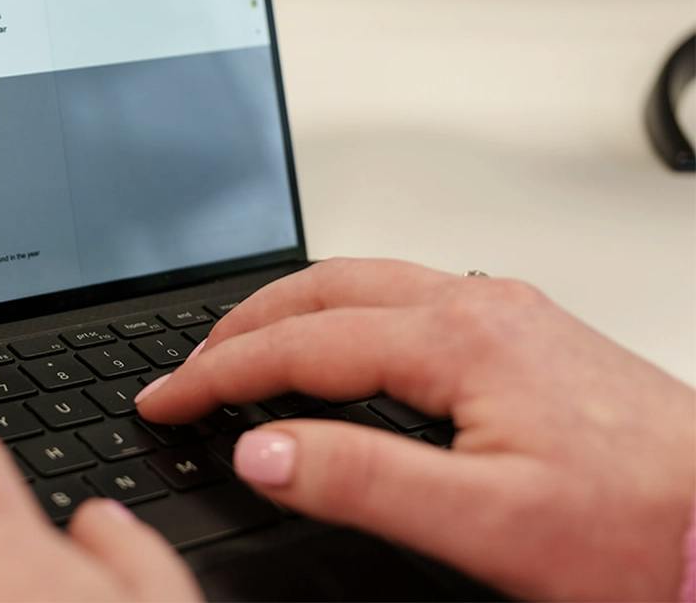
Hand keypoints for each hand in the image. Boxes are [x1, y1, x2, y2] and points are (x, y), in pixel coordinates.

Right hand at [137, 258, 695, 600]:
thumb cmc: (643, 526)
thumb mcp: (489, 525)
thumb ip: (363, 481)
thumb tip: (260, 451)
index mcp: (459, 340)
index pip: (299, 343)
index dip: (217, 374)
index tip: (165, 399)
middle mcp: (479, 307)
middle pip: (321, 288)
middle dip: (239, 325)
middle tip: (187, 371)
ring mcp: (505, 312)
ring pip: (363, 282)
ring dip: (289, 312)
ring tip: (242, 350)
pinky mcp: (527, 331)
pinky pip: (404, 295)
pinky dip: (340, 313)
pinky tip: (339, 346)